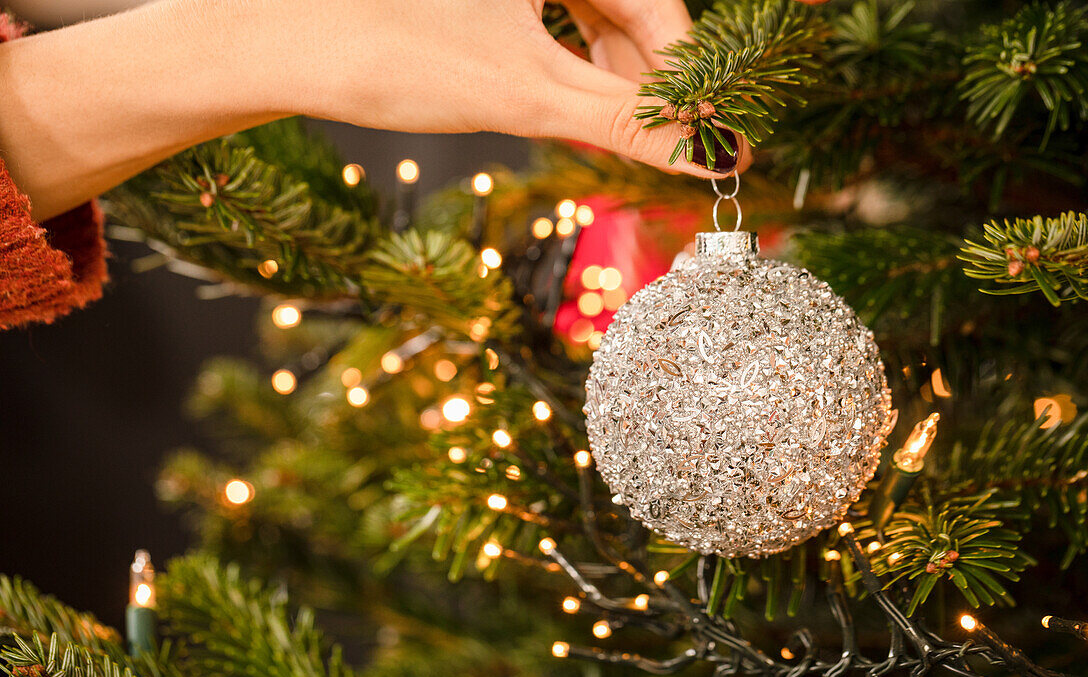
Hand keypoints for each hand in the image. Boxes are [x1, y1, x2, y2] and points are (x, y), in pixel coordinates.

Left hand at [273, 0, 749, 175]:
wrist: (279, 43)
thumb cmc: (392, 52)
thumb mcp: (528, 94)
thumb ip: (629, 123)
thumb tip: (712, 155)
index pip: (660, 6)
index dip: (687, 80)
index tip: (713, 140)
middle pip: (629, 6)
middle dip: (642, 78)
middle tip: (657, 143)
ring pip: (590, 9)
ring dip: (604, 70)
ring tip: (601, 125)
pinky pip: (551, 11)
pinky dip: (563, 54)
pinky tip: (554, 92)